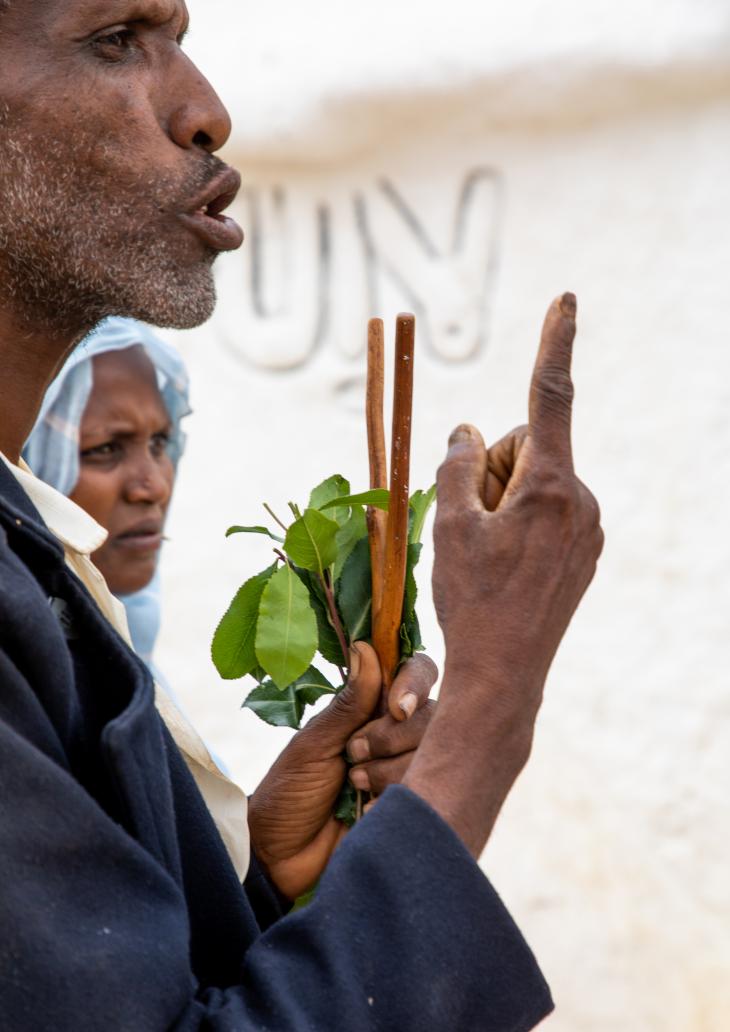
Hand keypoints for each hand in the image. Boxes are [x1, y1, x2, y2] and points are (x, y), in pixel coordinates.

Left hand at [248, 645, 436, 899]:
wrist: (281, 859)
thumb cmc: (289, 794)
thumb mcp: (314, 745)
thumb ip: (349, 703)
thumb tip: (367, 647)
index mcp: (370, 708)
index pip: (414, 673)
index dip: (413, 684)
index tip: (397, 708)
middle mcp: (395, 733)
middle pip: (429, 714)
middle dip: (390, 737)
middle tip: (352, 756)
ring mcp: (407, 768)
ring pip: (431, 752)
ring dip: (388, 771)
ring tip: (354, 786)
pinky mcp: (413, 803)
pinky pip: (428, 789)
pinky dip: (395, 797)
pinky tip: (368, 809)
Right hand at [404, 293, 602, 856]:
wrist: (505, 674)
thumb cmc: (471, 600)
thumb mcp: (449, 526)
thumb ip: (455, 466)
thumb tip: (464, 431)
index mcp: (552, 486)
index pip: (551, 397)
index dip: (554, 342)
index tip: (567, 298)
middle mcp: (582, 500)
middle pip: (527, 446)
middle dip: (492, 469)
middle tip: (470, 523)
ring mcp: (588, 528)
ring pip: (536, 480)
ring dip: (503, 499)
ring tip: (486, 552)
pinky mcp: (586, 550)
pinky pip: (549, 510)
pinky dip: (521, 520)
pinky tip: (505, 565)